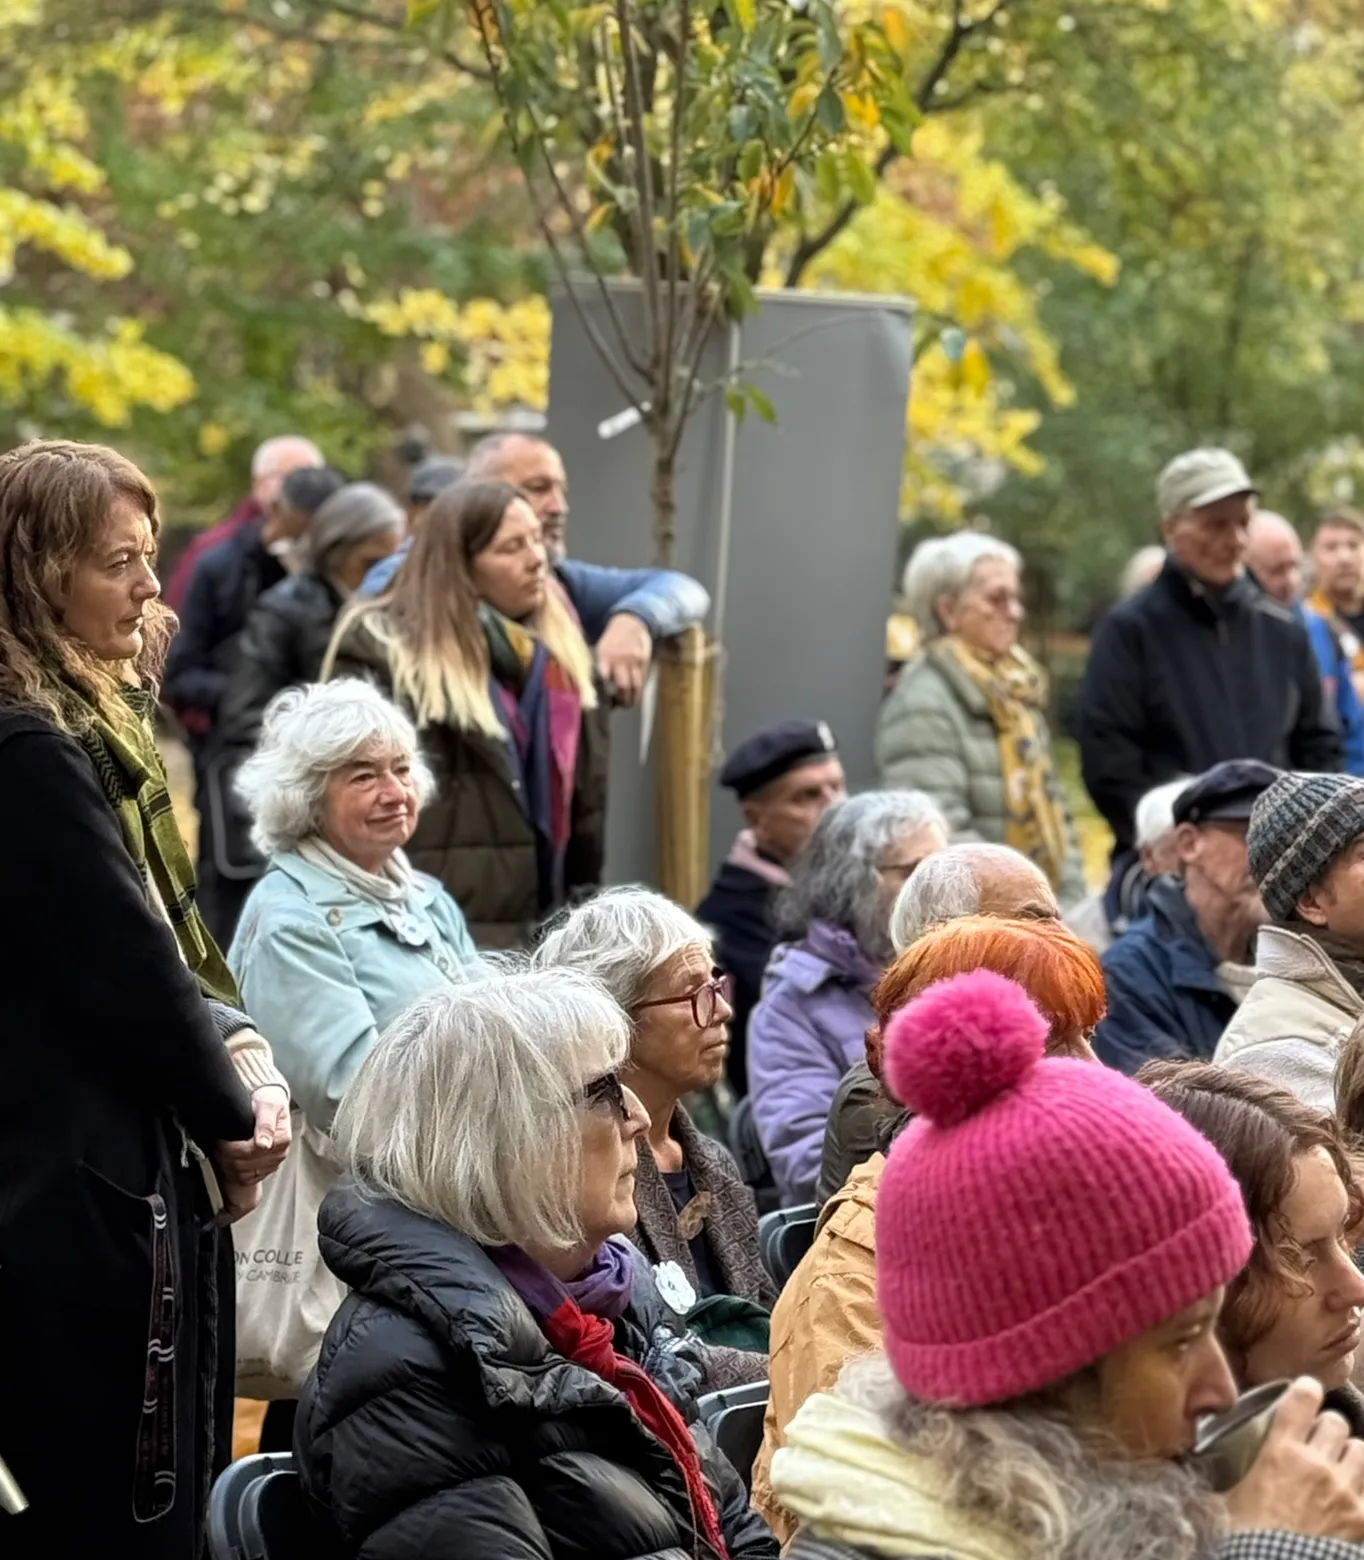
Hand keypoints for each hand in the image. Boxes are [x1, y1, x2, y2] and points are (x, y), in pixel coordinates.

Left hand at [213, 1086, 291, 1223]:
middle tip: (219, 1144)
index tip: (223, 1139)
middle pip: (246, 1165)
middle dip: (229, 1156)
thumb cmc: (267, 1100)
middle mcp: (280, 1154)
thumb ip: (265, 1123)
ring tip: (223, 1151)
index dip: (233, 1148)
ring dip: (229, 1165)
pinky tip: (230, 1159)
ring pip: (244, 1175)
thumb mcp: (267, 1105)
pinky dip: (234, 1172)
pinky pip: (246, 1180)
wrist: (269, 1101)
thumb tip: (264, 1145)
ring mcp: (272, 1163)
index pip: (252, 1152)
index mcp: (282, 1139)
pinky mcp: (265, 1169)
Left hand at [594, 613, 651, 707]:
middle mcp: (620, 659)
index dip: (605, 692)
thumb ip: (601, 667)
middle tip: (621, 705)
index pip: (604, 678)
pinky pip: (643, 679)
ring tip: (630, 704)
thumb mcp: (601, 649)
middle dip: (622, 699)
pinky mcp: (644, 661)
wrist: (630, 622)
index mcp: (605, 656)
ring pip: (635, 685)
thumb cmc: (612, 639)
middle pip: (623, 685)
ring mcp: (634, 661)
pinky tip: (637, 693)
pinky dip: (640, 688)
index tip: (604, 702)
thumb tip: (597, 687)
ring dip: (633, 697)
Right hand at [1224, 1375, 1363, 1541]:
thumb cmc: (1245, 1536)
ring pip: (1360, 1451)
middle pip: (1336, 1422)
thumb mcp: (1229, 1496)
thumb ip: (1227, 1471)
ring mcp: (1345, 1491)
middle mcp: (1317, 1464)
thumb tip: (1197, 1459)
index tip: (1306, 1392)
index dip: (1307, 1390)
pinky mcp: (1363, 1519)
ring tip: (1341, 1468)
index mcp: (1281, 1451)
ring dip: (1350, 1457)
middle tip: (1319, 1440)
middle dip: (1328, 1427)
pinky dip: (1360, 1491)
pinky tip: (1350, 1499)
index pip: (1302, 1398)